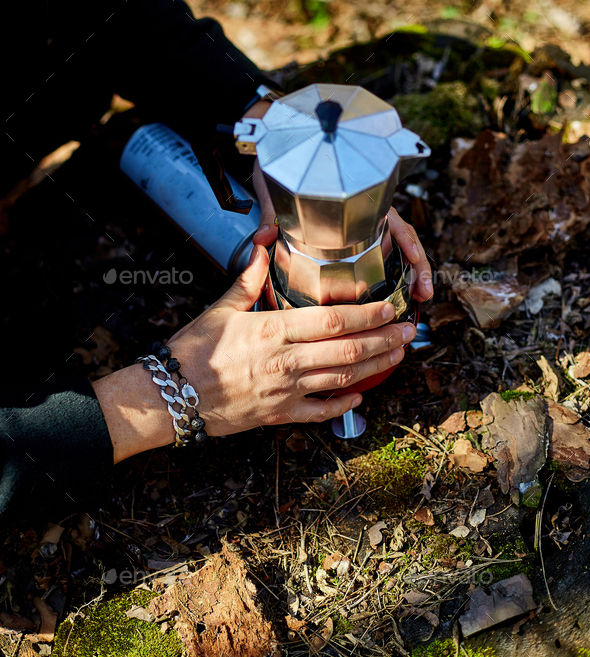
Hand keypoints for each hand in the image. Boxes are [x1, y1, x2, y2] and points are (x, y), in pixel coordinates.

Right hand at [166, 245, 415, 435]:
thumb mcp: (221, 307)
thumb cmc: (193, 350)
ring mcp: (286, 391)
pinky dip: (344, 404)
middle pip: (348, 351)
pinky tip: (360, 396)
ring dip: (375, 367)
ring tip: (397, 355)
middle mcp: (286, 361)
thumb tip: (264, 241)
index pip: (333, 320)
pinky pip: (320, 412)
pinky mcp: (279, 415)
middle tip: (408, 332)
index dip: (368, 315)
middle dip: (383, 340)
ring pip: (343, 380)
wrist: (171, 396)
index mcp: (273, 329)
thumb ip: (249, 277)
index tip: (390, 308)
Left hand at [252, 162, 432, 299]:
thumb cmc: (287, 167)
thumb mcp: (278, 188)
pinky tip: (398, 293)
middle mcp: (366, 211)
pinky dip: (393, 274)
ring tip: (418, 297)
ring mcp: (365, 225)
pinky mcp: (357, 238)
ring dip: (410, 273)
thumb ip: (271, 213)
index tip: (413, 258)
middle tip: (422, 292)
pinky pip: (382, 255)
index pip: (391, 218)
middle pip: (402, 237)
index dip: (405, 240)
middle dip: (416, 266)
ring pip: (397, 249)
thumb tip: (266, 236)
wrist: (280, 158)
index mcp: (356, 197)